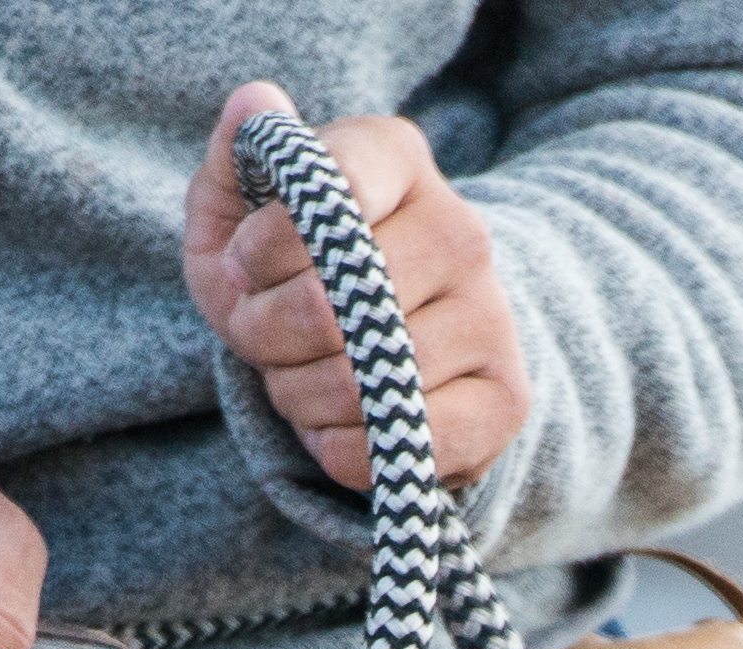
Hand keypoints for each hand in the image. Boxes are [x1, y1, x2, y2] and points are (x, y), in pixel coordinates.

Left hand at [181, 83, 529, 492]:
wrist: (391, 342)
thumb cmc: (296, 273)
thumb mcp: (242, 212)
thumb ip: (237, 159)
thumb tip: (253, 103)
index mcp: (395, 158)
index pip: (329, 194)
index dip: (264, 249)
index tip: (240, 270)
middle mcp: (459, 228)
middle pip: (329, 305)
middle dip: (266, 338)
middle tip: (263, 341)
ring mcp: (490, 314)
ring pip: (359, 383)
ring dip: (299, 399)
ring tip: (301, 381)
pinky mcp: (505, 396)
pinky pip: (399, 445)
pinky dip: (342, 451)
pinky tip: (337, 428)